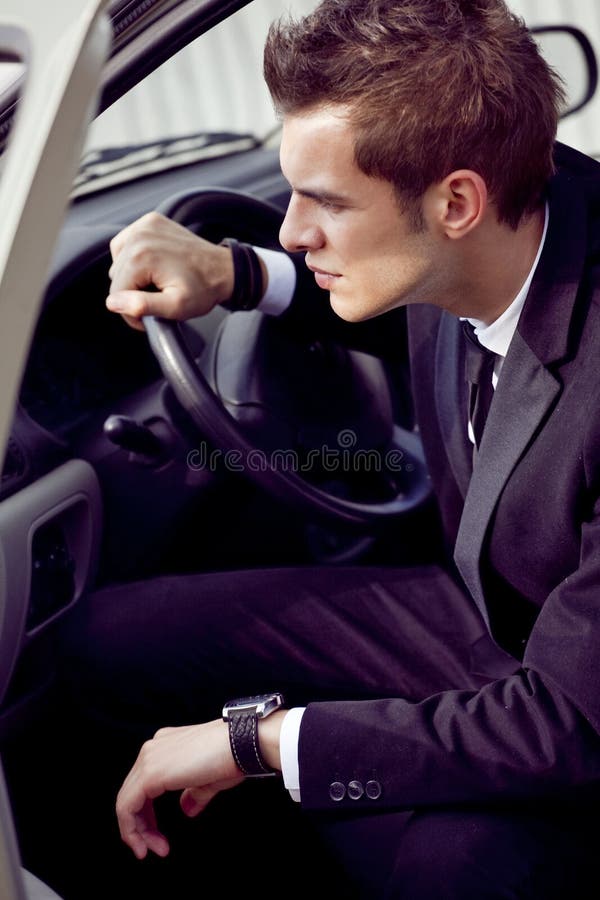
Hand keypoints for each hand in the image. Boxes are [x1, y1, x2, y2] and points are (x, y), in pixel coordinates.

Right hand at [106, 212, 233, 329]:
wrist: (224, 269)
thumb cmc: (204, 289)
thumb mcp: (175, 306)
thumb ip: (142, 306)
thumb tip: (113, 302)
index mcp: (141, 257)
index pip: (116, 293)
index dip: (131, 311)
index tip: (149, 316)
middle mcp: (139, 236)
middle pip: (116, 277)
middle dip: (132, 293)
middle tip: (157, 298)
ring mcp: (144, 225)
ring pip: (118, 261)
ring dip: (132, 275)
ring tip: (156, 282)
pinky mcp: (149, 221)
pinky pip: (126, 244)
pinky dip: (133, 257)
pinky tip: (152, 266)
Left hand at [115, 718, 242, 859]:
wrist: (241, 744)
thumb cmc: (232, 756)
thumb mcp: (208, 779)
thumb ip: (192, 794)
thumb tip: (187, 809)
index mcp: (165, 745)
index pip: (144, 784)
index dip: (146, 815)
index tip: (158, 838)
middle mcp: (153, 748)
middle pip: (132, 793)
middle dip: (142, 826)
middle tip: (155, 848)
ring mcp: (149, 758)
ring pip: (126, 801)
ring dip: (137, 830)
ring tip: (152, 849)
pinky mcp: (150, 773)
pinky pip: (127, 806)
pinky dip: (132, 829)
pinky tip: (144, 845)